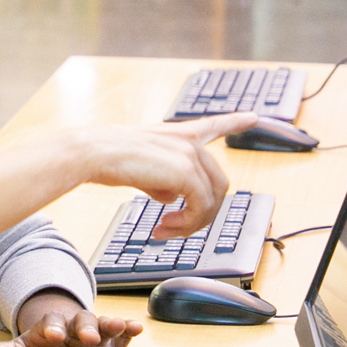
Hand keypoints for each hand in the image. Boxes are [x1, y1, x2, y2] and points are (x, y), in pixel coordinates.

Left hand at [0, 290, 140, 346]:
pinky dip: (130, 329)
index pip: (49, 326)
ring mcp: (94, 334)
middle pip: (79, 322)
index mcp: (49, 330)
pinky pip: (123, 334)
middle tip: (87, 337)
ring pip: (102, 324)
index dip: (50, 330)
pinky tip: (137, 328)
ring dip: (109, 324)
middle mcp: (73, 328)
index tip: (51, 336)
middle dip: (84, 327)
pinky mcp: (113, 345)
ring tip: (117, 325)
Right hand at [56, 112, 252, 237]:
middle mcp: (189, 141)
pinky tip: (164, 228)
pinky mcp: (187, 173)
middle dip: (202, 212)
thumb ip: (163, 181)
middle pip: (218, 183)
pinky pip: (200, 207)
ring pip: (212, 199)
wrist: (93, 154)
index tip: (253, 116)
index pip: (212, 125)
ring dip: (193, 222)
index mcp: (177, 134)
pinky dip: (186, 224)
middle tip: (174, 227)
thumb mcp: (142, 167)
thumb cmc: (108, 159)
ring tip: (167, 230)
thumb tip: (173, 199)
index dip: (234, 121)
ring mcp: (190, 155)